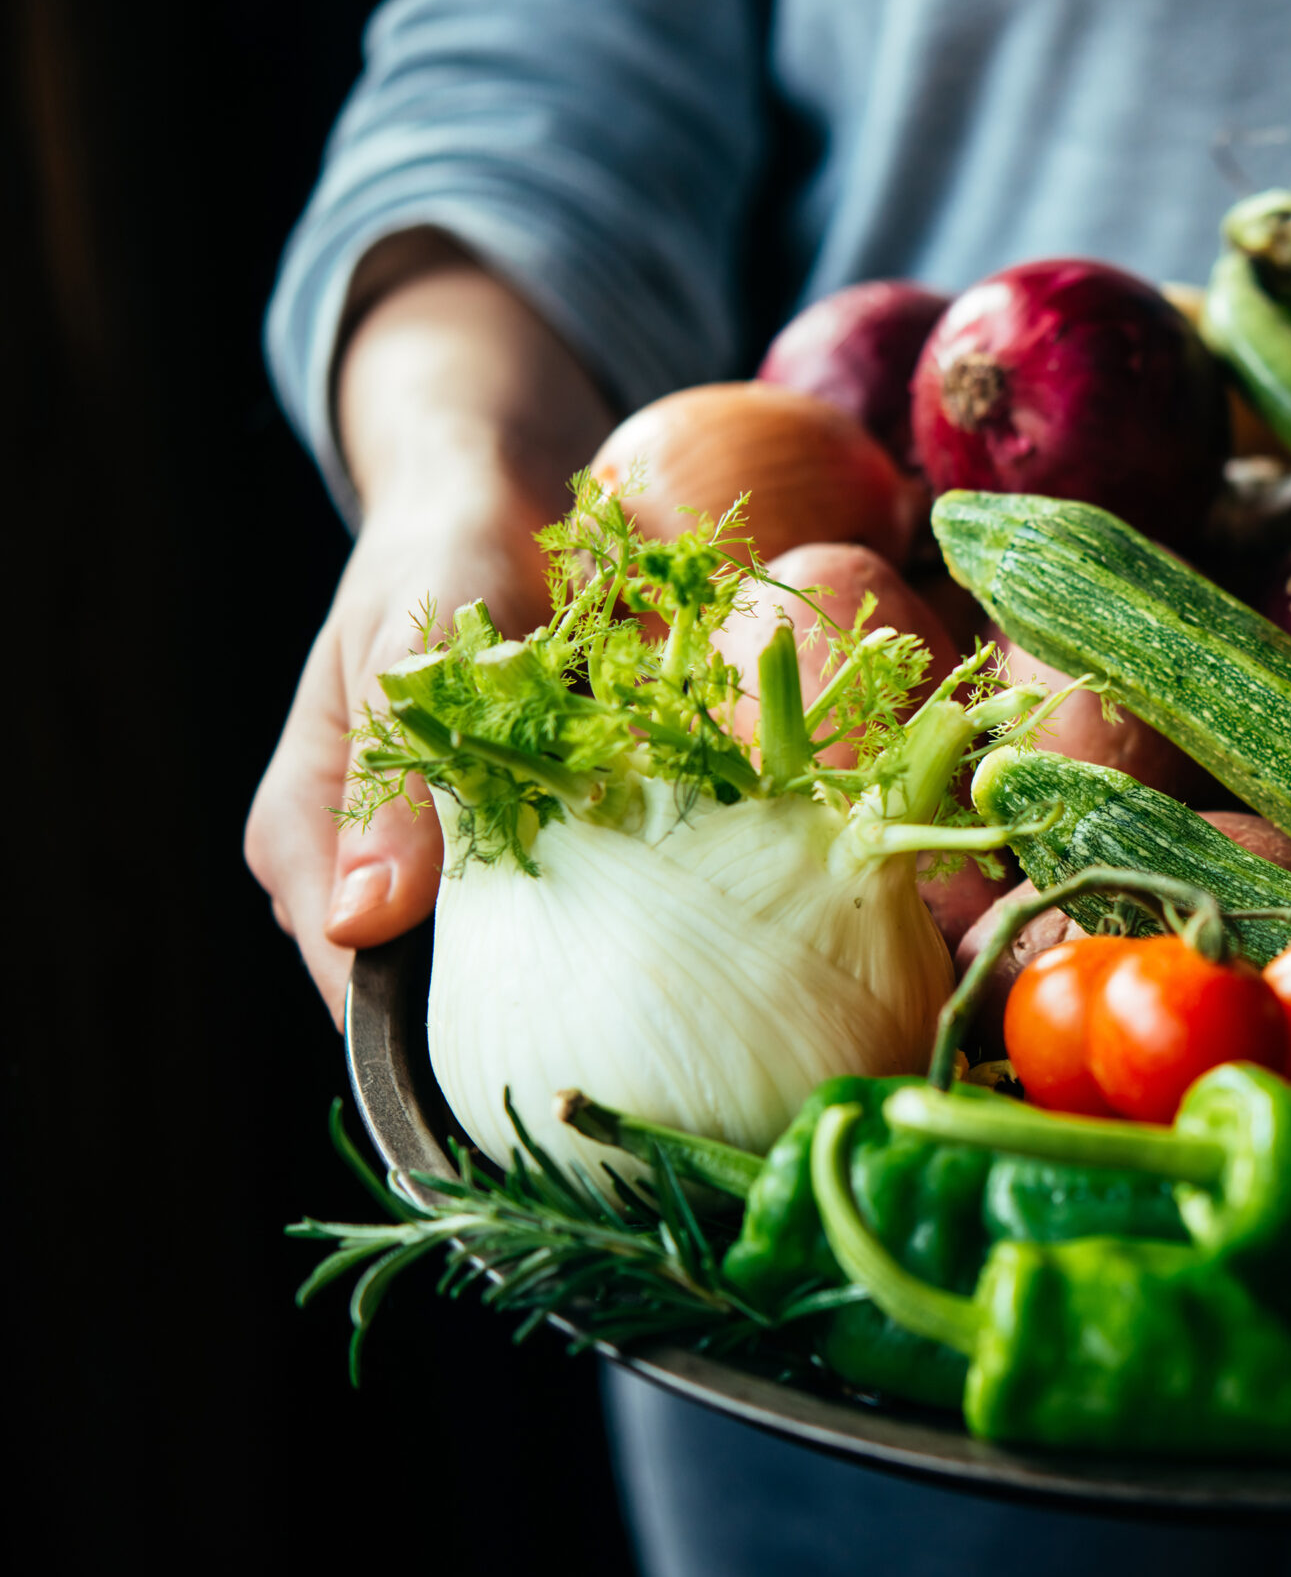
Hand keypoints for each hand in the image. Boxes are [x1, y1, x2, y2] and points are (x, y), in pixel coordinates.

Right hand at [245, 241, 609, 1020]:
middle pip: (437, 999)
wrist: (502, 500)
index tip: (545, 1077)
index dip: (436, 1048)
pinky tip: (696, 922)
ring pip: (517, 965)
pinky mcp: (528, 845)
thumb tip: (363, 923)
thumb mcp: (411, 638)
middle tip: (642, 1044)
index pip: (353, 992)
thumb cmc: (443, 554)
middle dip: (534, 1024)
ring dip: (594, 973)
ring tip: (679, 997)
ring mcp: (450, 866)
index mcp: (309, 842)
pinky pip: (579, 908)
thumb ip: (395, 772)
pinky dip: (630, 913)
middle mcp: (371, 874)